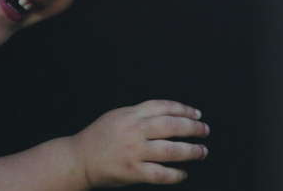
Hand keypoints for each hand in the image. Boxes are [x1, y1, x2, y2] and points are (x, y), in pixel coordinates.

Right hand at [69, 100, 208, 186]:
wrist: (77, 160)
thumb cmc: (97, 138)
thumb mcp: (117, 116)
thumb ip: (140, 113)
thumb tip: (168, 113)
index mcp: (132, 114)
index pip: (165, 107)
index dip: (185, 109)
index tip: (197, 114)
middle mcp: (134, 130)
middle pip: (172, 126)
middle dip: (193, 128)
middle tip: (205, 131)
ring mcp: (134, 151)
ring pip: (171, 150)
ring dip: (191, 151)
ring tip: (202, 152)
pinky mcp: (131, 171)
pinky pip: (160, 173)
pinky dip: (175, 174)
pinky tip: (183, 174)